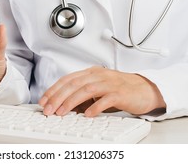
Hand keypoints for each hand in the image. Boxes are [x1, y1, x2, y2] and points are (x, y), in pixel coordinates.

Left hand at [38, 66, 165, 116]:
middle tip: (48, 109)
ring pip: (86, 90)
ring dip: (72, 101)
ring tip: (62, 112)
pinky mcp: (120, 93)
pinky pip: (106, 99)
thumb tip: (63, 105)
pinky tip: (87, 114)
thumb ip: (82, 94)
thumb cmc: (119, 89)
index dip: (54, 89)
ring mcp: (109, 83)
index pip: (67, 79)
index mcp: (90, 72)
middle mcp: (98, 75)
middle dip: (58, 97)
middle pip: (74, 84)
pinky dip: (95, 106)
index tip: (43, 100)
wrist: (144, 89)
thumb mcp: (97, 89)